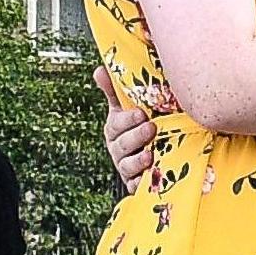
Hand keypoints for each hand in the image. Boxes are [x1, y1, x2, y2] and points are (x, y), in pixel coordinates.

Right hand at [98, 70, 156, 192]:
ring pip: (128, 166)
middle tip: (151, 128)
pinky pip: (137, 185)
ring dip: (138, 160)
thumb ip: (115, 89)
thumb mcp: (128, 106)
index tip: (141, 113)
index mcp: (115, 129)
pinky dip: (143, 181)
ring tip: (150, 154)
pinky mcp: (136, 184)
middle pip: (122, 145)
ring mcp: (126, 167)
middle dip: (136, 136)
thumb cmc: (140, 124)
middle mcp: (118, 149)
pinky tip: (151, 176)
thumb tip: (99, 70)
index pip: (116, 125)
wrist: (156, 150)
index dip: (127, 119)